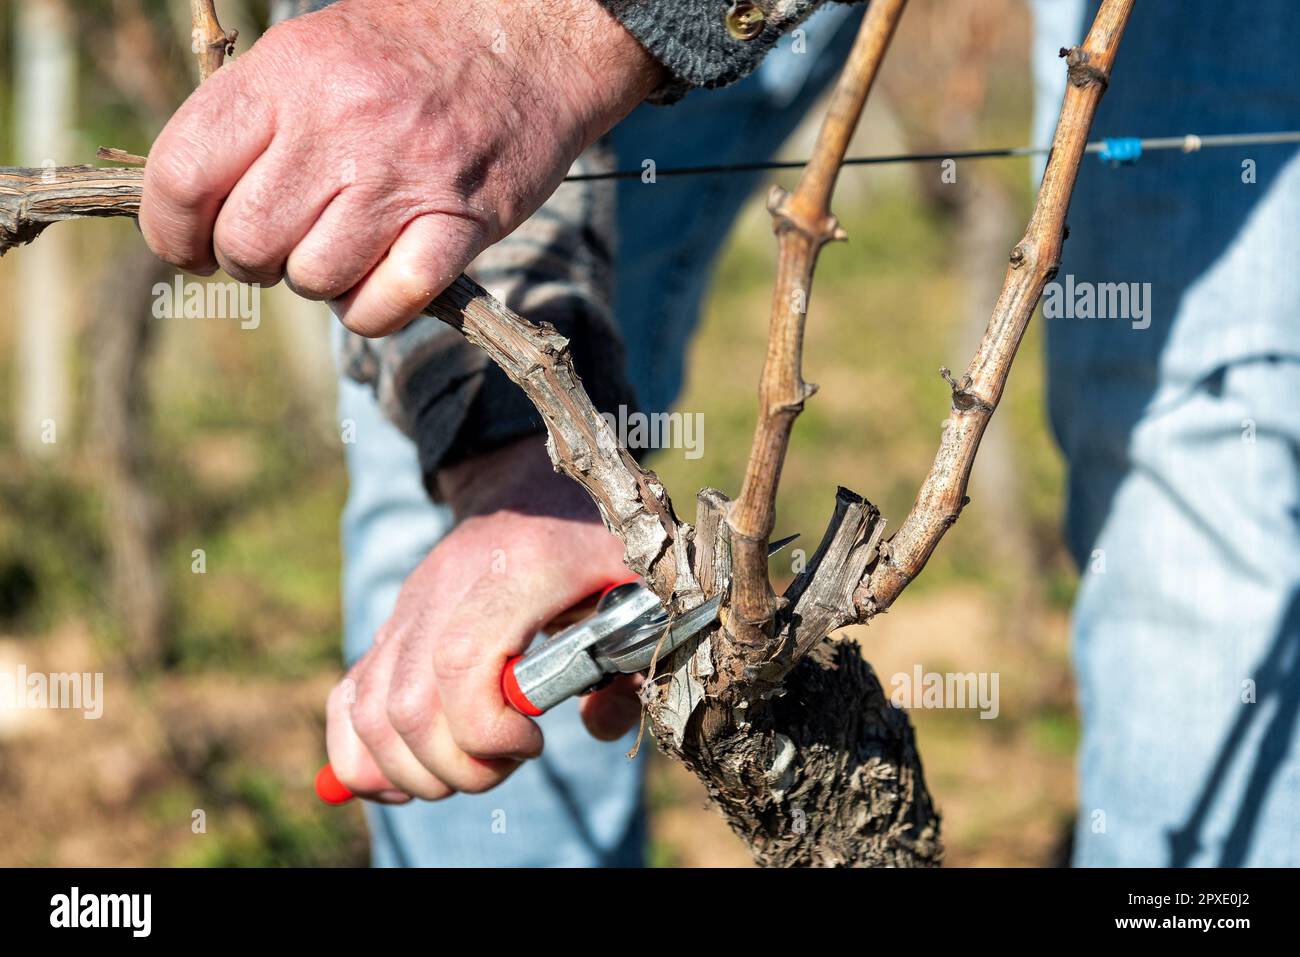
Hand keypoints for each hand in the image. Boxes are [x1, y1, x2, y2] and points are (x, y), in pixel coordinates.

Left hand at [140, 0, 660, 336]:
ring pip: (312, 279)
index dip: (170, 229)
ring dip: (317, 282)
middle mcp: (339, 125)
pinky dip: (370, 312)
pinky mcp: (460, 224)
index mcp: (290, 73)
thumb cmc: (413, 51)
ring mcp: (403, 179)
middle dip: (250, 262)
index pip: (183, 173)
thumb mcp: (316, 48)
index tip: (187, 246)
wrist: (533, 42)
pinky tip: (381, 285)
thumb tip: (194, 201)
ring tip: (342, 251)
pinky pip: (384, 305)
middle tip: (280, 246)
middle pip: (245, 241)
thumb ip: (255, 116)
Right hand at [325, 436, 642, 802]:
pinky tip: (409, 777)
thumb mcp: (638, 591)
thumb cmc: (596, 545)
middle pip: (409, 706)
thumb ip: (633, 664)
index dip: (486, 729)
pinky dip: (362, 756)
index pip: (461, 663)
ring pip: (369, 712)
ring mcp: (410, 605)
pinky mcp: (391, 625)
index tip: (533, 741)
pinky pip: (347, 701)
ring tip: (468, 767)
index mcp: (520, 569)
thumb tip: (594, 724)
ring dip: (413, 771)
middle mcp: (449, 584)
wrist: (532, 489)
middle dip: (457, 766)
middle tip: (506, 761)